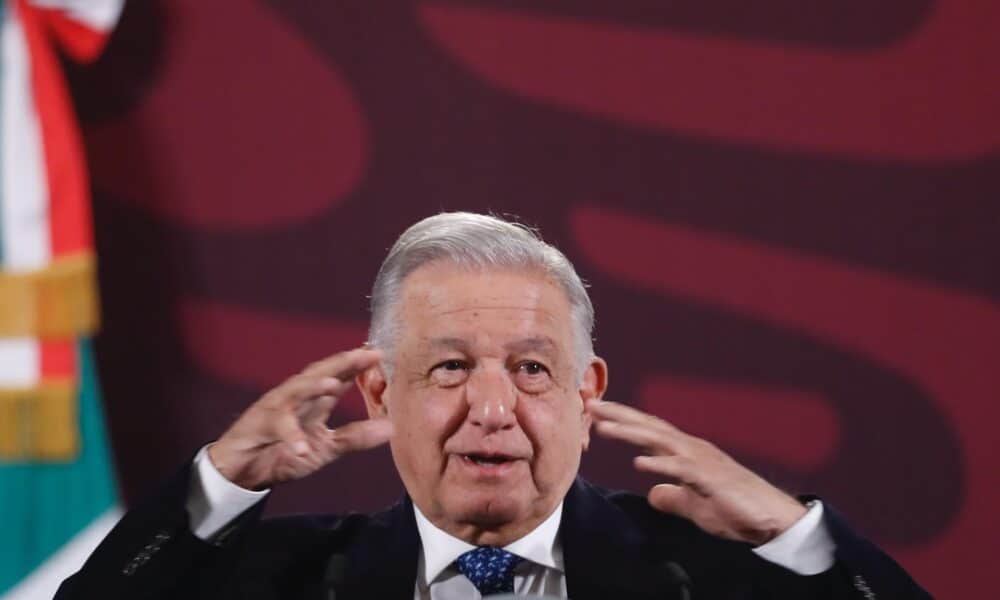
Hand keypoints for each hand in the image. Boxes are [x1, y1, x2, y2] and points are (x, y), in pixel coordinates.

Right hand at [208, 348, 392, 489]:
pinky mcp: (258, 426)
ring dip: (312, 387)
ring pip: (295, 391)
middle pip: (320, 373)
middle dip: (342, 362)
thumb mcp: (326, 448)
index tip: (380, 354)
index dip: (359, 365)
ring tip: (332, 385)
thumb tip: (391, 428)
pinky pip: (276, 428)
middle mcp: (296, 397)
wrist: (243, 471)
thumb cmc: (283, 452)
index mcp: (315, 400)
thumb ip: (355, 437)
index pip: (340, 376)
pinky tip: (303, 448)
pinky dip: (290, 437)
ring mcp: (276, 408)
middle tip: (365, 354)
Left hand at [589, 399, 805, 544]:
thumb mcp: (694, 505)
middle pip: (649, 426)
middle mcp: (691, 449)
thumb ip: (672, 496)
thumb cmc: (734, 508)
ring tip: (603, 427)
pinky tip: (639, 463)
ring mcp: (701, 461)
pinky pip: (681, 470)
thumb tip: (652, 493)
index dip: (621, 420)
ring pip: (660, 440)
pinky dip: (660, 465)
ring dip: (631, 432)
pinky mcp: (711, 479)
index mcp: (685, 453)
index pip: (648, 431)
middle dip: (619, 415)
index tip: (595, 412)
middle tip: (589, 404)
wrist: (771, 520)